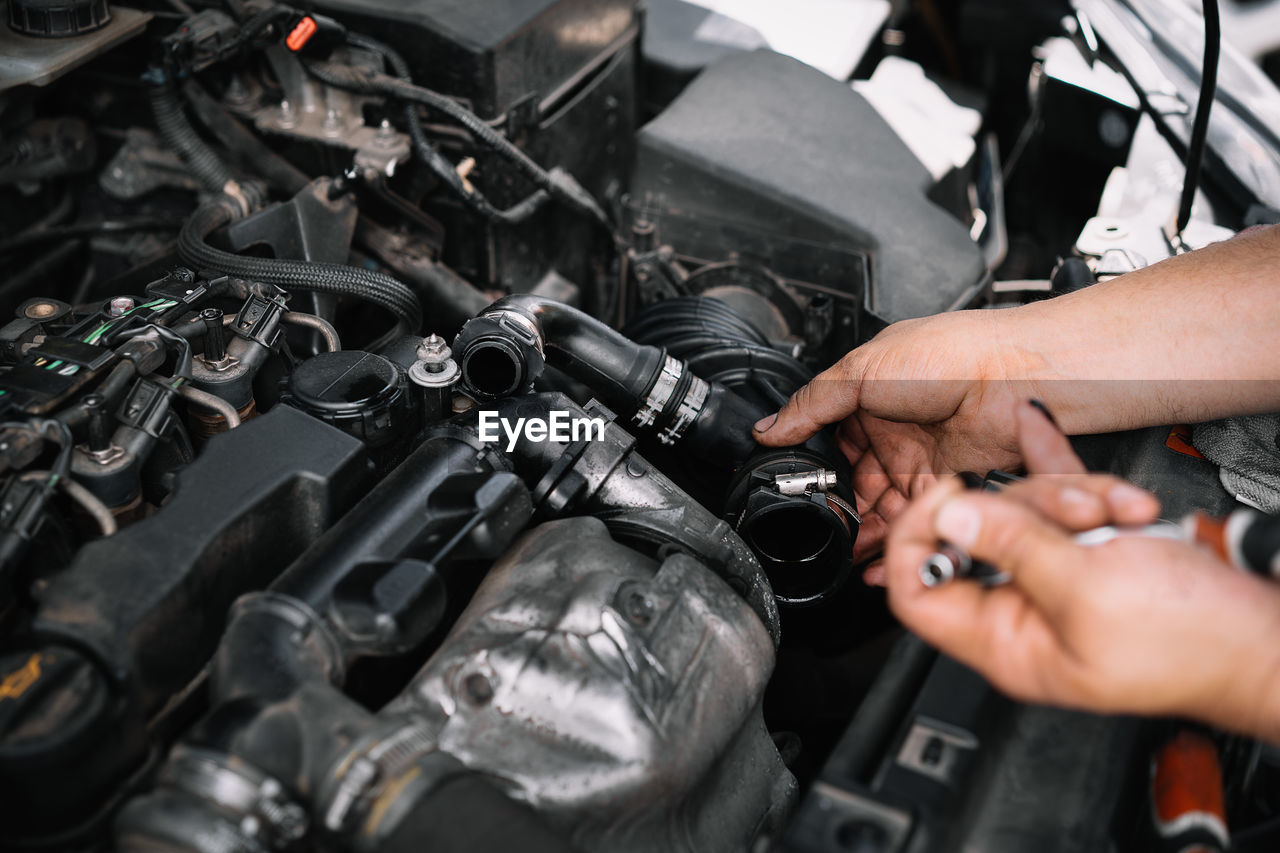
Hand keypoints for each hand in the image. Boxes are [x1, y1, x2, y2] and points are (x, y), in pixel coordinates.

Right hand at [753, 310, 1043, 560]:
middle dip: (837, 509)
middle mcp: (890, 429)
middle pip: (852, 482)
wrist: (1017, 374)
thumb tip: (768, 427)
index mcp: (864, 396)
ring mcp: (918, 456)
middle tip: (822, 532)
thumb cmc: (950, 353)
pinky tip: (880, 555)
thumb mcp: (862, 370)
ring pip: (881, 505)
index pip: (826, 443)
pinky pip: (914, 517)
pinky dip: (898, 538)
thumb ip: (812, 404)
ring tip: (846, 552)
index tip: (797, 496)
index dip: (813, 472)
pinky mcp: (946, 482)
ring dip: (864, 530)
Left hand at [885, 401, 1279, 739]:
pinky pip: (1062, 498)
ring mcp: (1059, 579)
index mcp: (1004, 641)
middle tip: (1073, 512)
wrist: (1269, 637)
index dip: (916, 539)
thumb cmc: (1193, 641)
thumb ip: (1012, 548)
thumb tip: (948, 517)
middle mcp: (1023, 611)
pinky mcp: (1095, 550)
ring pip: (1027, 510)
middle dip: (1023, 507)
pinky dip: (1064, 469)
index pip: (915, 592)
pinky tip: (1038, 424)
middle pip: (975, 535)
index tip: (941, 498)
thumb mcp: (1086, 591)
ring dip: (1074, 496)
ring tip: (1121, 514)